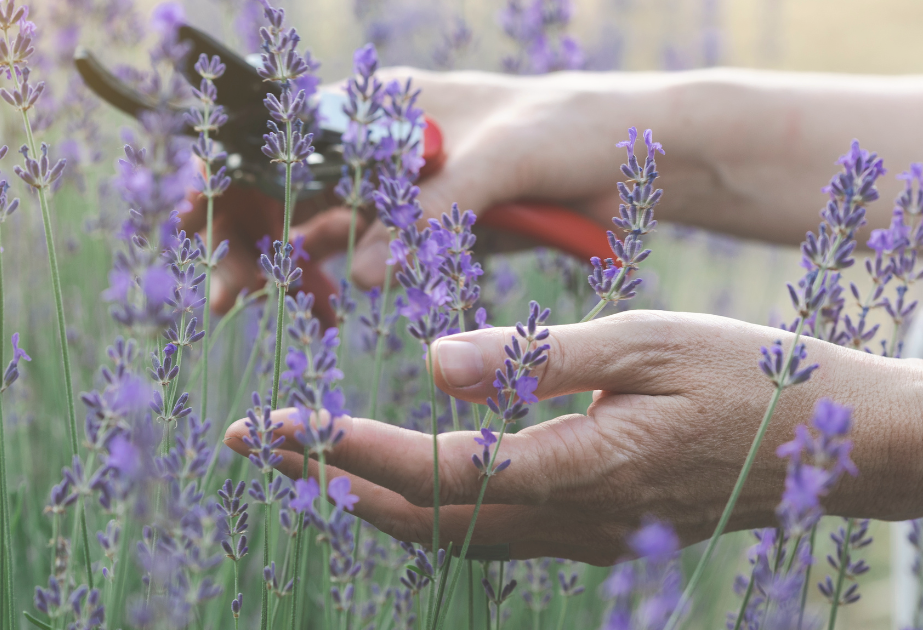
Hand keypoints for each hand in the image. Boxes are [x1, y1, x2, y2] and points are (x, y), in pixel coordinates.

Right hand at [187, 68, 643, 312]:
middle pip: (282, 184)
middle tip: (223, 292)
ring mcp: (390, 190)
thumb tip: (362, 274)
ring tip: (239, 305)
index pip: (285, 132)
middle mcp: (373, 145)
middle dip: (240, 231)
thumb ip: (435, 210)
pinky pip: (352, 255)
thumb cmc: (566, 131)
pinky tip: (313, 311)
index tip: (195, 209)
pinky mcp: (416, 231)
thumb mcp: (503, 158)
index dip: (232, 167)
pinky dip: (325, 281)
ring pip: (308, 224)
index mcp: (382, 104)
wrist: (630, 157)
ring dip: (271, 262)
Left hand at [223, 310, 922, 564]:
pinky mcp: (595, 532)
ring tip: (304, 463)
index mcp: (580, 469)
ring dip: (369, 501)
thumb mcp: (647, 340)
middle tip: (255, 442)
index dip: (347, 448)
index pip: (434, 471)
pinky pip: (490, 534)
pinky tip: (397, 488)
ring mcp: (584, 538)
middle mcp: (572, 521)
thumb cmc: (750, 375)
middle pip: (422, 516)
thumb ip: (536, 357)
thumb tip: (433, 366)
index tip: (279, 423)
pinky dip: (428, 511)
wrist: (836, 445)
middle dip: (328, 477)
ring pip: (449, 536)